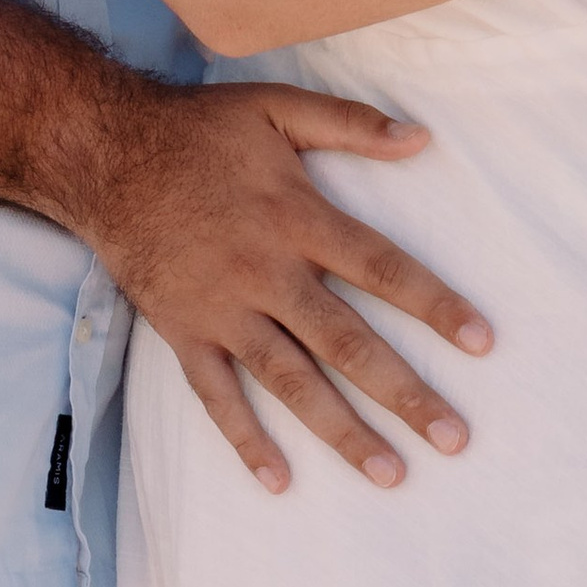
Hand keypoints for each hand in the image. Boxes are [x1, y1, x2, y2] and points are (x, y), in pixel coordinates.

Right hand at [77, 72, 491, 494]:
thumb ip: (350, 123)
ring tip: (391, 472)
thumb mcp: (276, 107)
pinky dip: (245, 439)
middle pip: (346, 341)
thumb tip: (422, 137)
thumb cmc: (200, 129)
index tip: (481, 342)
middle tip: (454, 437)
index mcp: (296, 216)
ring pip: (291, 381)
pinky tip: (278, 480)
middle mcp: (266, 271)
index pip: (380, 267)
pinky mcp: (184, 332)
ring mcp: (223, 309)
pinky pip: (216, 396)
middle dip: (404, 392)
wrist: (106, 152)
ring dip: (342, 429)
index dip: (433, 304)